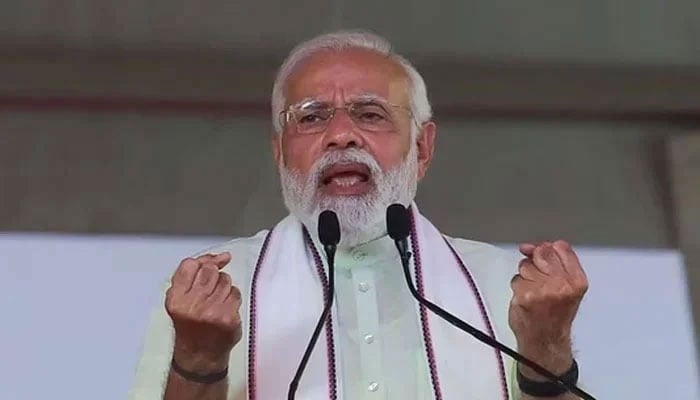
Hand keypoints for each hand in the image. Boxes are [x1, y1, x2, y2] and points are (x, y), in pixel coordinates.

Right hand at [165, 252, 240, 372]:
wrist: (198, 355)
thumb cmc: (190, 324)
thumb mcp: (180, 298)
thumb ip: (193, 273)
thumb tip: (222, 256)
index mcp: (176, 299)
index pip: (190, 264)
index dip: (202, 263)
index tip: (208, 268)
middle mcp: (192, 305)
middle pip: (210, 270)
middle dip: (213, 276)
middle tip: (210, 291)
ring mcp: (211, 312)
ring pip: (225, 280)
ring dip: (224, 288)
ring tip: (217, 302)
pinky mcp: (228, 318)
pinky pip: (236, 294)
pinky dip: (233, 299)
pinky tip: (225, 309)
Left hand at [509, 241, 587, 375]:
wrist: (547, 340)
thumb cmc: (556, 315)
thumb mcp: (568, 287)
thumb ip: (556, 263)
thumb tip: (530, 247)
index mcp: (576, 281)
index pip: (560, 247)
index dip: (548, 249)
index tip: (545, 259)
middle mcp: (562, 284)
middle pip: (541, 253)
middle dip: (536, 261)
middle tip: (539, 279)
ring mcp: (542, 290)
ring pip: (525, 265)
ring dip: (526, 276)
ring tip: (534, 292)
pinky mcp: (525, 297)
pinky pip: (516, 279)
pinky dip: (518, 288)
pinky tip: (526, 299)